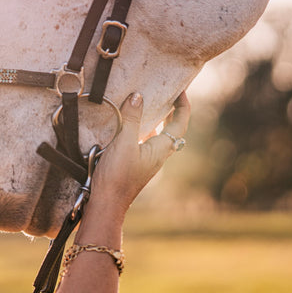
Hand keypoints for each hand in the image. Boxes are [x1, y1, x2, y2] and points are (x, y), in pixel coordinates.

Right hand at [91, 92, 190, 213]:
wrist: (108, 202)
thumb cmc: (118, 175)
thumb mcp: (123, 143)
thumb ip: (131, 119)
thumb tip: (138, 96)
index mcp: (161, 148)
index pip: (180, 123)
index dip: (183, 106)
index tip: (181, 90)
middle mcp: (158, 153)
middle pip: (172, 128)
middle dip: (172, 111)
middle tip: (167, 93)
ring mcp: (148, 159)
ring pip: (158, 135)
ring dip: (157, 119)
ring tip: (149, 103)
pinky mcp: (136, 162)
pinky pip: (145, 140)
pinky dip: (143, 128)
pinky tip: (130, 123)